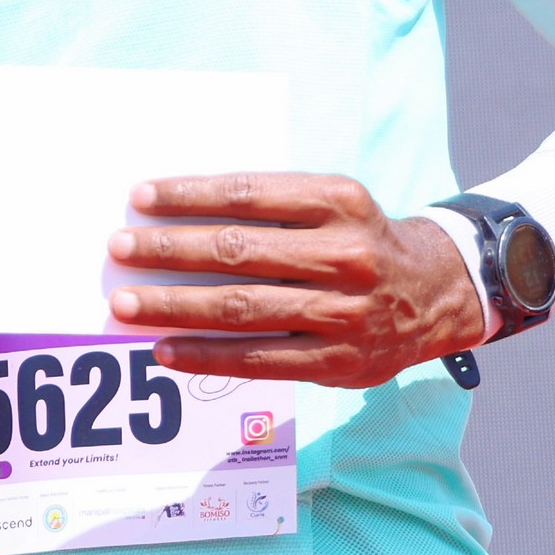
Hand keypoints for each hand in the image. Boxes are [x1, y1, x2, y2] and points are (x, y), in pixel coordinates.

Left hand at [106, 173, 486, 388]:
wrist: (436, 292)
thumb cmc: (359, 240)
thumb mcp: (333, 203)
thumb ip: (273, 207)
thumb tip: (180, 216)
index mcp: (339, 201)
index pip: (249, 193)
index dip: (190, 195)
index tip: (141, 197)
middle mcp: (344, 253)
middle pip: (239, 251)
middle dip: (169, 250)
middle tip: (118, 248)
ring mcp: (342, 310)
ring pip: (242, 308)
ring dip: (175, 306)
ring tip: (126, 305)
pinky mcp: (337, 359)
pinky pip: (258, 360)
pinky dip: (205, 356)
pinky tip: (164, 350)